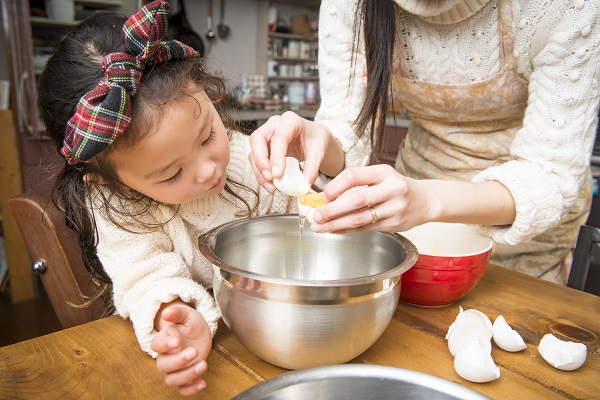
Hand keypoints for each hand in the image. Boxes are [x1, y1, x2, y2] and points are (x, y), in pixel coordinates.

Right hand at [150, 303, 211, 395]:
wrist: (199, 333)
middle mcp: (166, 356)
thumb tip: (166, 312)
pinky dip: (191, 390)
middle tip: (194, 351)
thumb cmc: (190, 324)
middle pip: (163, 365)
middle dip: (178, 361)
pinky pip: (183, 389)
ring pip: (171, 380)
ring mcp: (175, 369)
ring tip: (203, 364)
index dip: (164, 345)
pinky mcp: (185, 376)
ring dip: (186, 375)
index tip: (177, 341)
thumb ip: (178, 312)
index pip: (156, 346)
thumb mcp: (187, 314)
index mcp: (164, 340)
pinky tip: (202, 382)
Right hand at [248, 111, 335, 191]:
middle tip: (271, 178)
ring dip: (259, 170)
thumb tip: (305, 184)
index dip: (276, 156)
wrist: (313, 138)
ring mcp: (266, 134)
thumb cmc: (315, 140)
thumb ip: (312, 167)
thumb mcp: (319, 152)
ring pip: (253, 150)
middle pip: (257, 139)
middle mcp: (274, 124)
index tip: (278, 174)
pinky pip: (255, 159)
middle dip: (261, 160)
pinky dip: (260, 173)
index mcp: (291, 120)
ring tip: (271, 186)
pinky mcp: (262, 146)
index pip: (279, 137)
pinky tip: (270, 184)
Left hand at [310, 164, 429, 233]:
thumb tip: (326, 198)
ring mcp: (394, 209)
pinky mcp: (394, 225)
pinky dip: (347, 230)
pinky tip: (334, 230)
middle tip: (316, 216)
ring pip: (360, 218)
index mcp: (384, 172)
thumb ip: (358, 185)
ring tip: (319, 227)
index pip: (354, 175)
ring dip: (336, 224)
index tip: (323, 196)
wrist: (425, 201)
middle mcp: (392, 189)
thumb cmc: (396, 187)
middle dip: (332, 210)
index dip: (335, 186)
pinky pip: (365, 228)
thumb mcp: (381, 177)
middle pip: (356, 200)